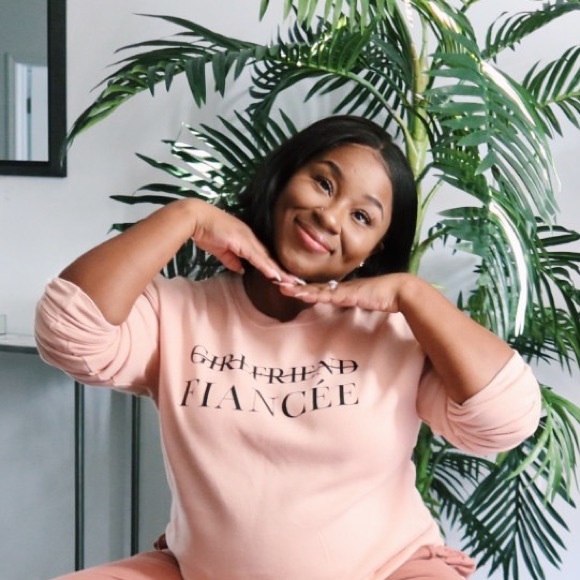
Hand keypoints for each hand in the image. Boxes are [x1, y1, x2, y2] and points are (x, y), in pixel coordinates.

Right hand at [190, 201, 295, 283]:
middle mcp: (251, 238)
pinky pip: (257, 257)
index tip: (286, 277)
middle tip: (297, 281)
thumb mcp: (221, 251)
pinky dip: (267, 267)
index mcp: (247, 240)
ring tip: (292, 282)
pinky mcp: (242, 241)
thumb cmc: (207, 232)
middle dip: (284, 271)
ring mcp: (248, 239)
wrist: (196, 218)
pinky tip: (275, 276)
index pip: (265, 257)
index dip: (275, 268)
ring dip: (280, 271)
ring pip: (267, 258)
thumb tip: (242, 270)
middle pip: (271, 258)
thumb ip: (232, 261)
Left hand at [276, 273, 412, 312]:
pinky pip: (328, 295)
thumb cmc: (382, 296)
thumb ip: (350, 304)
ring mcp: (342, 290)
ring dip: (298, 289)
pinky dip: (315, 295)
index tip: (285, 286)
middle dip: (293, 285)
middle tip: (275, 282)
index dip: (300, 287)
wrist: (398, 290)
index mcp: (340, 289)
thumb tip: (343, 308)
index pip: (316, 289)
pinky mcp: (348, 294)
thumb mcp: (361, 301)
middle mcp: (338, 288)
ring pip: (316, 290)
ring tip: (282, 287)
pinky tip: (303, 295)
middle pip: (311, 287)